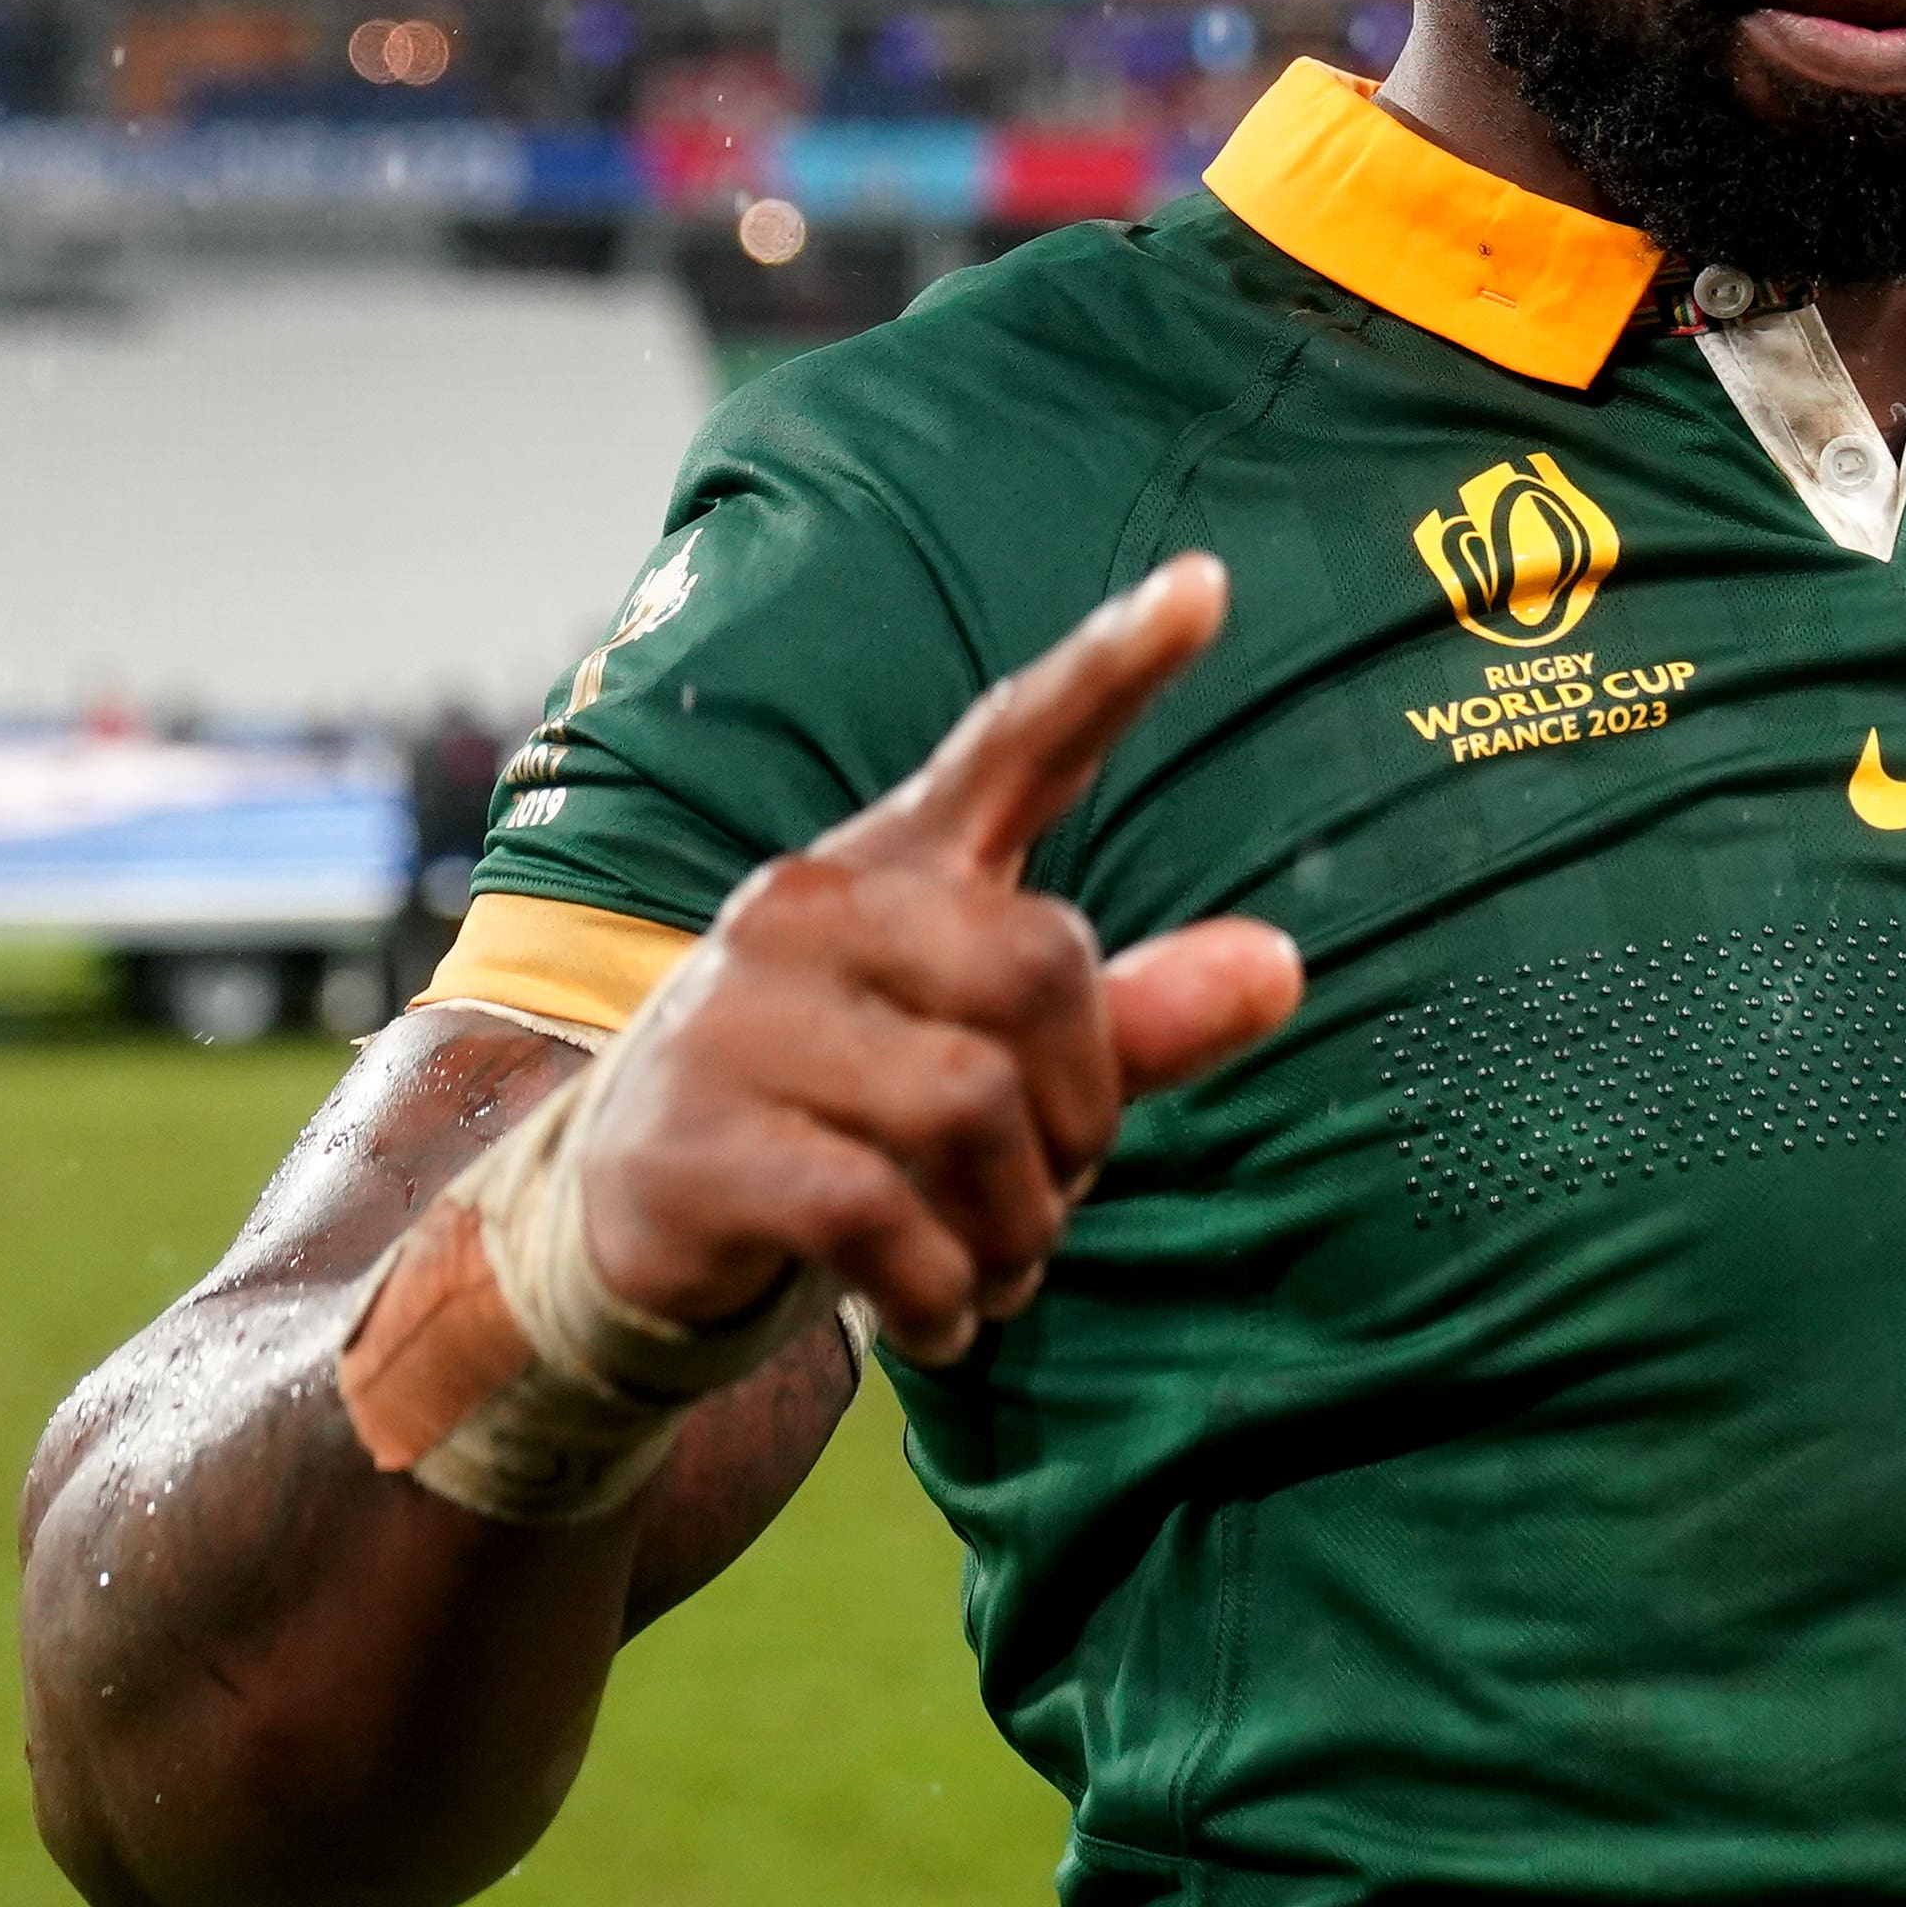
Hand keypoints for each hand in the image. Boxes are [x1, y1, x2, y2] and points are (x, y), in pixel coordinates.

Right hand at [567, 554, 1301, 1361]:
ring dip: (1019, 1225)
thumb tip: (1284, 968)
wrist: (621, 1233)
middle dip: (1088, 1116)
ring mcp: (737, 1014)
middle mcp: (813, 906)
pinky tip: (939, 1322)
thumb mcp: (995, 1070)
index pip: (1015, 742)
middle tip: (1054, 1201)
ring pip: (969, 1105)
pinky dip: (939, 1291)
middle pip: (1042, 972)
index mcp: (900, 864)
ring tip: (998, 1271)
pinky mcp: (691, 1137)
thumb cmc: (850, 1122)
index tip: (1210, 584)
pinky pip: (877, 1212)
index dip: (1115, 666)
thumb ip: (1134, 1021)